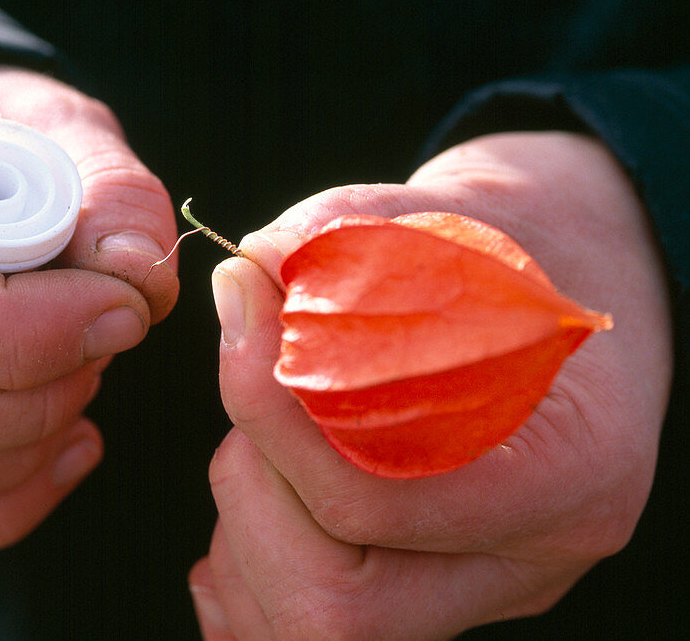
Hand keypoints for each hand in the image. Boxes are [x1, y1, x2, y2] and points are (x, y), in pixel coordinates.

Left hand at [189, 132, 671, 637]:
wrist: (575, 281)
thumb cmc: (526, 248)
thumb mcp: (450, 219)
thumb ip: (344, 242)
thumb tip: (250, 265)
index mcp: (565, 475)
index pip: (373, 500)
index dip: (273, 416)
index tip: (243, 313)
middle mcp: (523, 561)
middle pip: (331, 601)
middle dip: (255, 481)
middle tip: (258, 374)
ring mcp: (472, 588)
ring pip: (303, 621)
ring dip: (246, 512)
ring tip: (271, 418)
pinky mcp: (426, 590)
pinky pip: (291, 623)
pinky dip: (246, 557)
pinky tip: (261, 480)